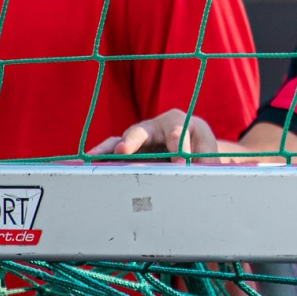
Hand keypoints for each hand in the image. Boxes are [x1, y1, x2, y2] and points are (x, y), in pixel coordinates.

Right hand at [86, 109, 229, 160]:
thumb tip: (201, 174)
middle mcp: (155, 126)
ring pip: (121, 140)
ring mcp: (139, 137)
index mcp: (179, 122)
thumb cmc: (200, 145)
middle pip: (142, 132)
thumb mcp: (208, 152)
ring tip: (94, 157)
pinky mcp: (128, 148)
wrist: (192, 143)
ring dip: (108, 149)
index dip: (178, 149)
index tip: (181, 164)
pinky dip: (101, 155)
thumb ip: (205, 163)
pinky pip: (112, 149)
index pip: (177, 135)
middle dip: (133, 141)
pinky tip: (88, 162)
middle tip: (123, 150)